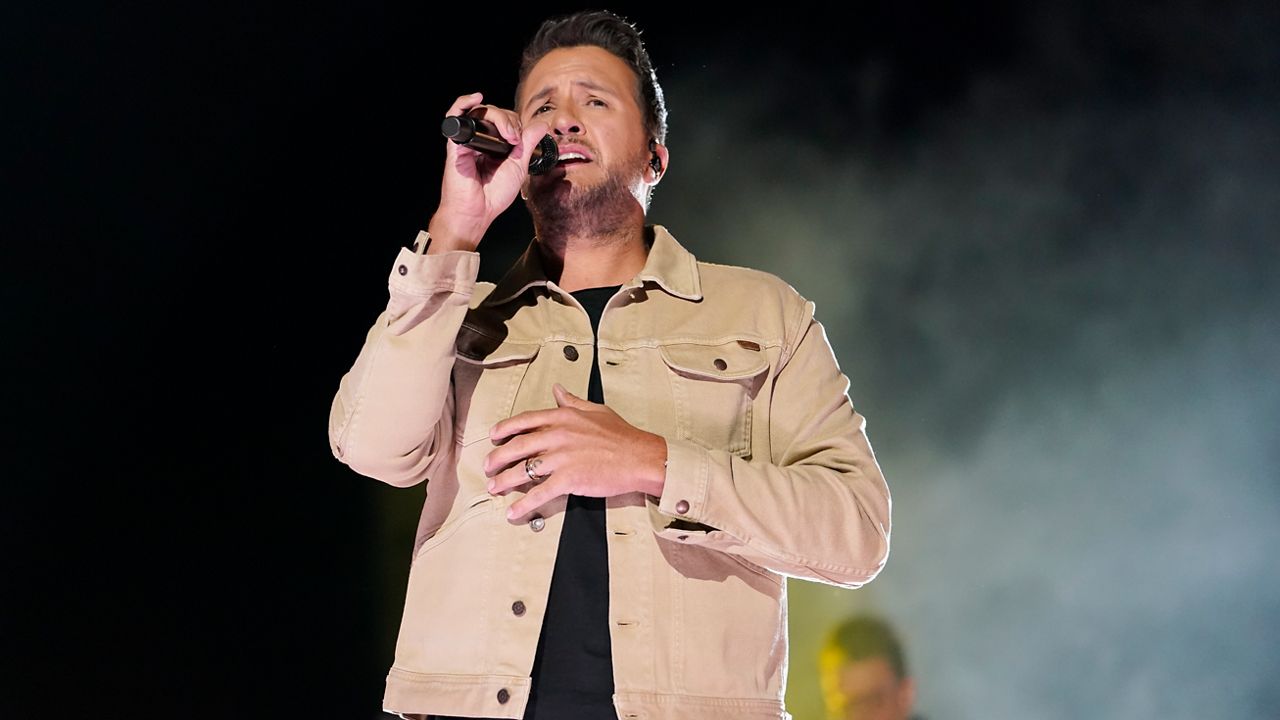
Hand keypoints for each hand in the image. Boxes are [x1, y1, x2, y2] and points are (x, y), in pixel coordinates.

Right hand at [428, 92, 549, 252]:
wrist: (477, 212)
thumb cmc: (493, 195)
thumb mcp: (518, 166)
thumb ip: (528, 144)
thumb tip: (542, 125)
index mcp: (495, 145)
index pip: (506, 120)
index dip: (516, 124)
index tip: (521, 139)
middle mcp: (481, 140)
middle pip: (494, 114)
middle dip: (509, 120)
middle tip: (515, 139)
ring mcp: (468, 140)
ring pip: (481, 113)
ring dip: (498, 117)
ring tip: (507, 133)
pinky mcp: (457, 144)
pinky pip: (455, 116)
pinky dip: (463, 103)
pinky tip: (476, 98)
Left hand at [484, 384, 667, 520]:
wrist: (641, 457)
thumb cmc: (622, 435)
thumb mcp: (596, 411)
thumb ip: (572, 402)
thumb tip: (558, 390)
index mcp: (563, 416)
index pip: (525, 420)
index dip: (505, 429)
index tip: (493, 436)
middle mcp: (558, 435)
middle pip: (517, 447)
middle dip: (497, 458)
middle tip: (488, 467)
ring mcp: (562, 458)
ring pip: (523, 470)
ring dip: (504, 481)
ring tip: (494, 488)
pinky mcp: (568, 479)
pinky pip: (539, 494)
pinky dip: (523, 505)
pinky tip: (513, 512)